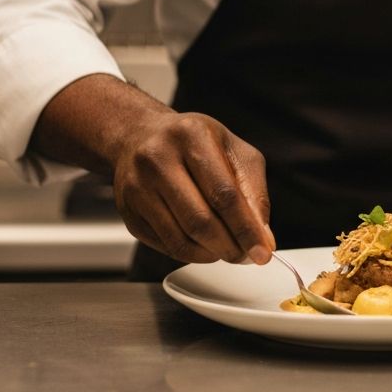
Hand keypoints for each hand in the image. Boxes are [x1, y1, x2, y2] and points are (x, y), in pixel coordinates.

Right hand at [112, 110, 273, 265]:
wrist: (141, 135)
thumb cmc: (194, 142)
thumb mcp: (233, 150)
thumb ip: (253, 191)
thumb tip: (263, 236)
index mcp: (191, 135)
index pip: (224, 193)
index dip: (246, 228)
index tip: (262, 252)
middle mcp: (158, 158)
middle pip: (200, 220)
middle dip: (229, 246)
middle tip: (246, 256)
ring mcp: (137, 186)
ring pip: (180, 238)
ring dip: (211, 254)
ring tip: (227, 250)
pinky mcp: (128, 211)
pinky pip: (164, 245)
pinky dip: (191, 253)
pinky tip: (204, 246)